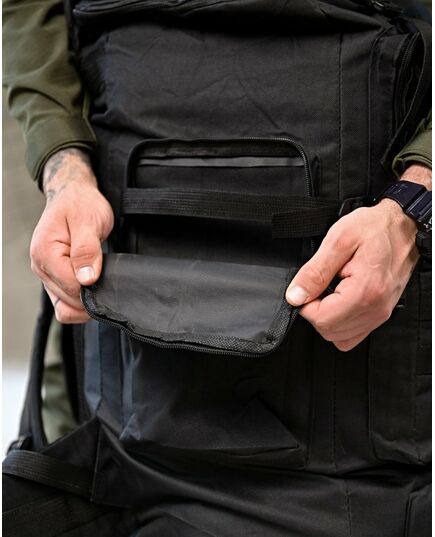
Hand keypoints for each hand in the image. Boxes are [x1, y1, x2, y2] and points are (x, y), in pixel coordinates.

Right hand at [30, 149, 113, 323]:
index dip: (92, 289)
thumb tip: (86, 279)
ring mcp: (46, 274)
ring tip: (102, 285)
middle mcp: (40, 266)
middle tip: (109, 281)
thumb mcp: (88, 222)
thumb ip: (87, 251)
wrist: (74, 195)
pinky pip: (65, 301)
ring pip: (64, 306)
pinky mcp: (54, 277)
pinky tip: (94, 290)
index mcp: (45, 253)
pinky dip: (80, 302)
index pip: (70, 287)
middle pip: (67, 299)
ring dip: (84, 303)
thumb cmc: (80, 204)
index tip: (107, 280)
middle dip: (89, 297)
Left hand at [286, 164, 430, 350]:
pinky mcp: (381, 313)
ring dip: (328, 318)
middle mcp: (376, 308)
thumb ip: (314, 272)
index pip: (322, 320)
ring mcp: (380, 313)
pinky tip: (339, 301)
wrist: (402, 226)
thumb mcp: (338, 240)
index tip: (308, 287)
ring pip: (341, 337)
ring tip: (331, 291)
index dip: (306, 305)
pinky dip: (341, 322)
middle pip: (330, 331)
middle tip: (319, 286)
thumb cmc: (375, 228)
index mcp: (364, 291)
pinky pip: (354, 333)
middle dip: (316, 312)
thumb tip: (296, 296)